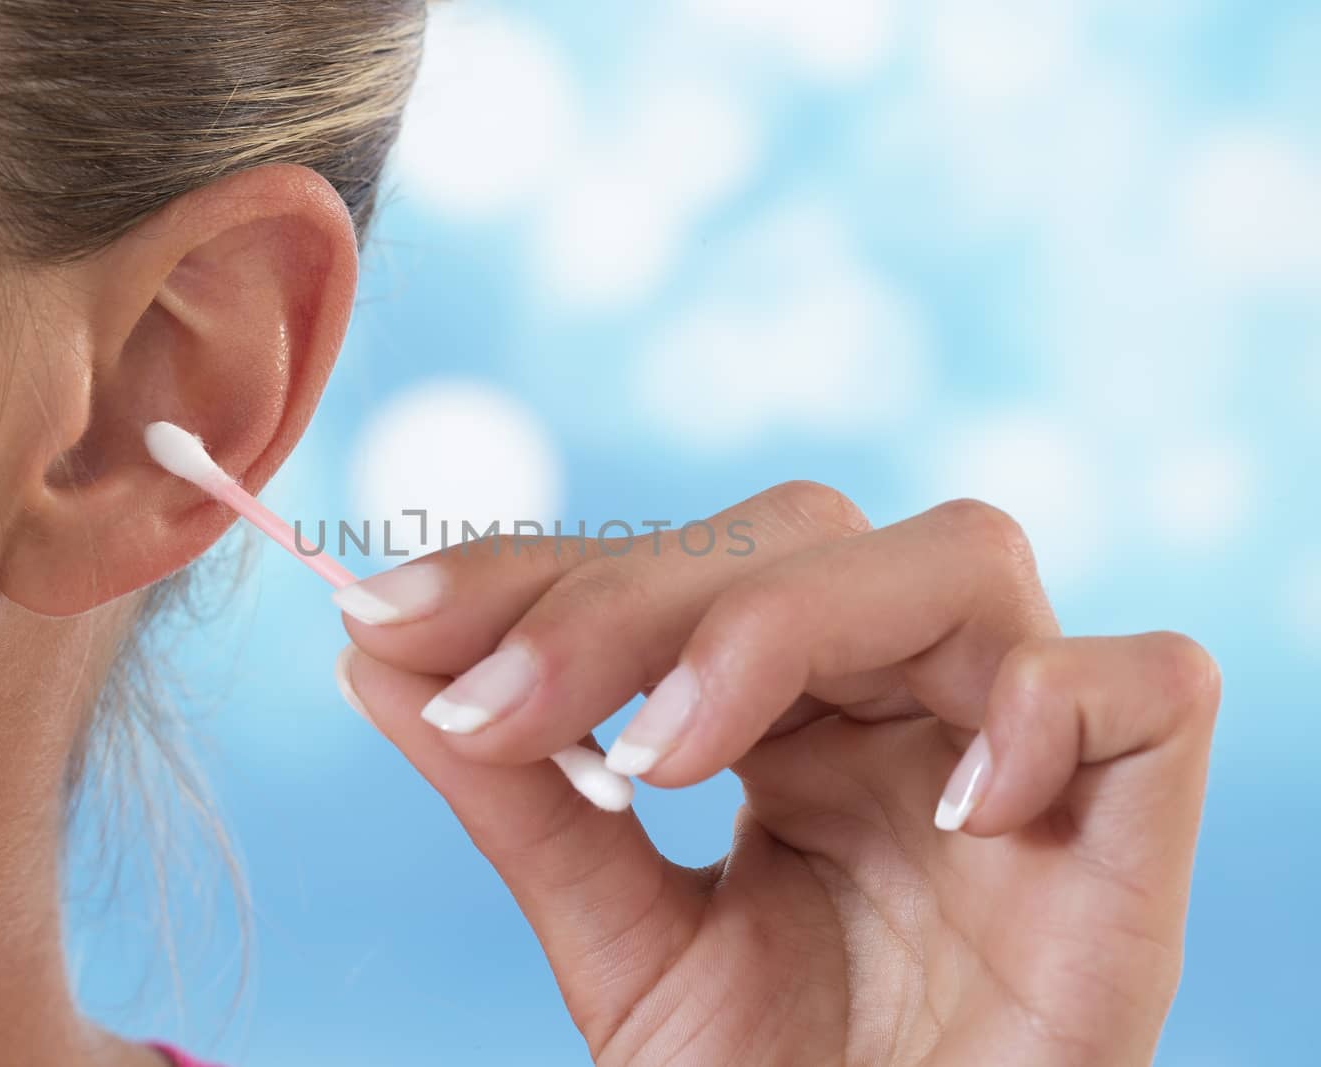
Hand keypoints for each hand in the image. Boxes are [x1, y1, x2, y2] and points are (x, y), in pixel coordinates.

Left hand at [333, 483, 1219, 1065]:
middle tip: (499, 705)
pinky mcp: (1134, 826)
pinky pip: (1147, 690)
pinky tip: (943, 814)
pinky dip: (1045, 708)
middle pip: (801, 536)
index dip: (535, 572)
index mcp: (790, 716)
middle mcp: (904, 701)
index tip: (389, 615)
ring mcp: (1022, 750)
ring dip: (787, 625)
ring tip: (667, 758)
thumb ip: (517, 801)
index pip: (672, 569)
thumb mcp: (620, 947)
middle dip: (632, 600)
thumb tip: (372, 654)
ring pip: (958, 559)